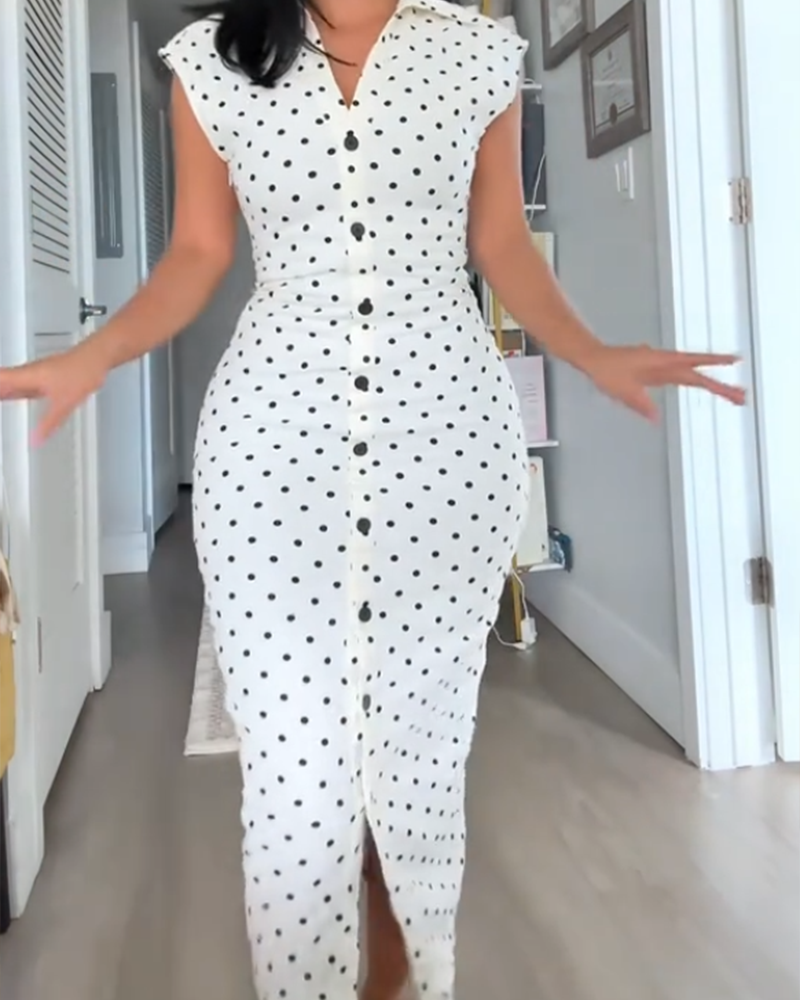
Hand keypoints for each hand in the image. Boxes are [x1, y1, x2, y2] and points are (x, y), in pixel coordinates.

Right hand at [0, 342, 108, 444]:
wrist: (97, 357)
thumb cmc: (82, 372)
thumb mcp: (64, 403)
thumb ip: (49, 423)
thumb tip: (35, 441)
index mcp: (26, 377)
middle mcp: (27, 374)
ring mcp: (34, 375)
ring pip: (7, 382)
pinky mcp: (43, 377)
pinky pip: (19, 384)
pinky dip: (9, 391)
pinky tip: (9, 395)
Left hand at [584, 344, 745, 420]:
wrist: (594, 359)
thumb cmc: (606, 370)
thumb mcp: (621, 391)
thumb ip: (639, 404)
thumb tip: (654, 418)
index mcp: (660, 363)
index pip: (691, 369)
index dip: (714, 366)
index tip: (735, 363)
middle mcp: (665, 363)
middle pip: (699, 376)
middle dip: (721, 386)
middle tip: (741, 396)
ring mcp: (662, 368)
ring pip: (693, 376)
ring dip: (712, 385)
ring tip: (732, 395)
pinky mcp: (657, 372)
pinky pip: (682, 378)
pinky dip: (696, 382)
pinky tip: (705, 386)